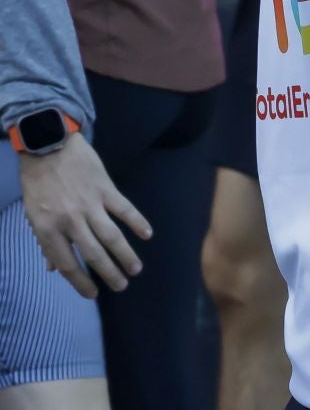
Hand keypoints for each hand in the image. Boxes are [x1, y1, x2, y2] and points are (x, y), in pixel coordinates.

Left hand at [17, 133, 151, 298]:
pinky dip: (137, 222)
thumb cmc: (37, 182)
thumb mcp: (32, 214)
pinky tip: (147, 234)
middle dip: (109, 274)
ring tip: (136, 270)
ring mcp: (89, 205)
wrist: (47, 146)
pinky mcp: (105, 189)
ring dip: (125, 255)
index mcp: (47, 229)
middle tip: (122, 286)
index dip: (80, 282)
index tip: (92, 294)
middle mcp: (69, 221)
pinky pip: (124, 209)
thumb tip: (52, 267)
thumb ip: (44, 241)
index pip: (66, 264)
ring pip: (111, 236)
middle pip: (93, 254)